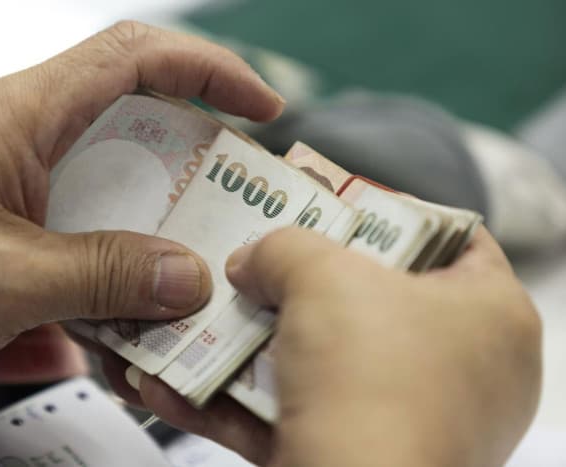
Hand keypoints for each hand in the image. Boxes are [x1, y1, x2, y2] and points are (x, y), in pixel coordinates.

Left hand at [0, 21, 284, 372]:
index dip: (209, 70)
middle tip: (236, 202)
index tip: (259, 106)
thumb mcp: (2, 280)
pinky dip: (115, 260)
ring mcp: (14, 180)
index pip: (132, 57)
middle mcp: (16, 136)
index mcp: (13, 118)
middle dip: (195, 158)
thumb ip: (103, 276)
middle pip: (133, 120)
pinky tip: (125, 306)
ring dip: (157, 221)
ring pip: (113, 182)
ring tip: (189, 265)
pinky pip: (83, 225)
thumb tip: (185, 277)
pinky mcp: (10, 222)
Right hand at [224, 226, 540, 465]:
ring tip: (211, 315)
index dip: (391, 212)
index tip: (336, 207)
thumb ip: (282, 249)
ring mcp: (412, 421)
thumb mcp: (321, 277)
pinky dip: (239, 402)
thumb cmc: (371, 380)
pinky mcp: (362, 459)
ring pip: (324, 365)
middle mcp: (463, 371)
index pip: (451, 239)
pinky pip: (295, 416)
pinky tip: (179, 385)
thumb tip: (250, 263)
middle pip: (375, 302)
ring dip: (258, 345)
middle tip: (267, 259)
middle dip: (308, 283)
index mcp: (490, 313)